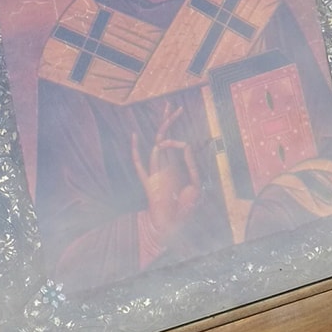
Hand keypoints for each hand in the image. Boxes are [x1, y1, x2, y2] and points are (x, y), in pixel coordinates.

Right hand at [130, 106, 200, 240]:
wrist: (174, 226)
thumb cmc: (186, 208)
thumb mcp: (195, 184)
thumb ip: (191, 165)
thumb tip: (187, 144)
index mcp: (177, 167)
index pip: (179, 146)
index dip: (185, 139)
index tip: (194, 141)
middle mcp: (166, 166)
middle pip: (166, 138)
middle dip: (170, 122)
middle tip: (174, 105)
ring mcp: (156, 173)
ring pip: (157, 146)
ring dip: (163, 129)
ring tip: (168, 112)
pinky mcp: (148, 181)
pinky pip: (140, 164)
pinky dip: (136, 150)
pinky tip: (135, 137)